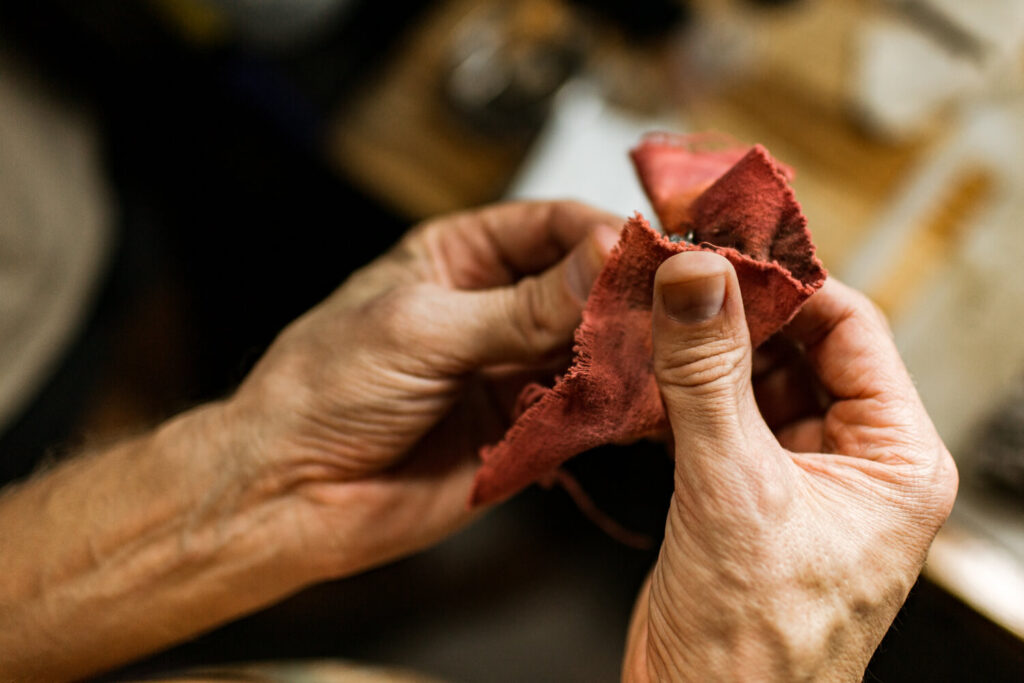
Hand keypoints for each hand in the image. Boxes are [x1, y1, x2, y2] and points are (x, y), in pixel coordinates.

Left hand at [0, 200, 620, 680]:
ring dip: (626, 356)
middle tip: (673, 310)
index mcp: (460, 258)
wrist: (289, 493)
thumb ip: (521, 306)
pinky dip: (613, 409)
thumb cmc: (325, 388)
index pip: (552, 226)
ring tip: (666, 360)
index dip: (603, 234)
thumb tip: (604, 257)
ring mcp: (512, 370)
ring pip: (593, 350)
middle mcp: (495, 309)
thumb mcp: (423, 329)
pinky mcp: (524, 430)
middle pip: (585, 288)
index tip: (650, 253)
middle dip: (625, 298)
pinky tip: (641, 405)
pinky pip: (583, 411)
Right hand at [623, 252, 957, 680]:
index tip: (722, 248)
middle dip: (735, 315)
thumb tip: (696, 280)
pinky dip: (681, 395)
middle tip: (675, 276)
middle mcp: (854, 462)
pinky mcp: (745, 494)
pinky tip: (644, 376)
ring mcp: (797, 477)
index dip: (786, 282)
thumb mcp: (732, 489)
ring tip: (651, 318)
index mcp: (894, 458)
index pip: (850, 328)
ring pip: (753, 381)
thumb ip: (708, 376)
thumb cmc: (755, 648)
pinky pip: (719, 418)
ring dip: (702, 353)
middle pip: (799, 348)